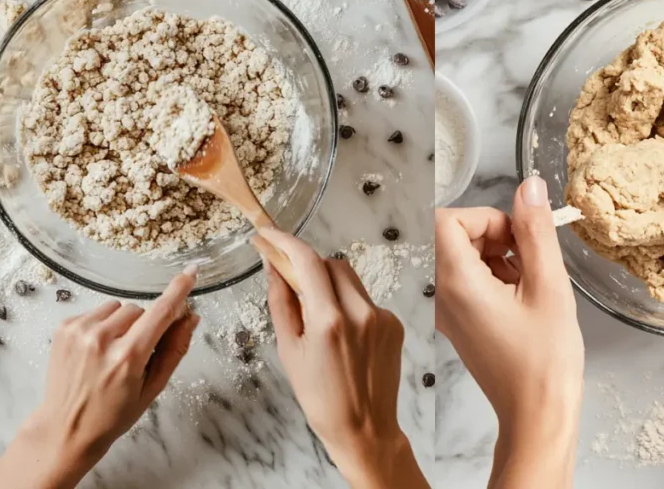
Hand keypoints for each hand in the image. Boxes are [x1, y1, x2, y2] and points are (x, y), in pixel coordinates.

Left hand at [0, 270, 200, 488]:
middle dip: (145, 326)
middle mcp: (101, 339)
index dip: (179, 290)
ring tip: (113, 352)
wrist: (65, 429)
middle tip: (136, 354)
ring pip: (120, 307)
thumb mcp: (153, 388)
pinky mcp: (64, 327)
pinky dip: (103, 325)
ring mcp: (79, 331)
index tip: (191, 272)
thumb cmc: (113, 414)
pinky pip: (98, 311)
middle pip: (141, 309)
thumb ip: (175, 349)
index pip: (161, 312)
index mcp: (127, 357)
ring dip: (123, 323)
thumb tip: (191, 317)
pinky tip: (96, 350)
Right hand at [259, 229, 427, 488]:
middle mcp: (360, 312)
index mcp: (329, 320)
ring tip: (320, 317)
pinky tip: (344, 336)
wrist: (364, 428)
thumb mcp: (289, 351)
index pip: (307, 261)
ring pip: (351, 280)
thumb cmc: (320, 397)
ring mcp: (382, 317)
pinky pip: (366, 300)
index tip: (268, 235)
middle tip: (293, 280)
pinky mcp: (395, 324)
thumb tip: (274, 268)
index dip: (285, 241)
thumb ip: (281, 303)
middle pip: (332, 264)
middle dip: (310, 266)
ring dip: (331, 286)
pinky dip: (350, 306)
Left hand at [435, 176, 583, 488]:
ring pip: (464, 258)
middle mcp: (443, 295)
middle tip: (531, 259)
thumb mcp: (549, 286)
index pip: (446, 220)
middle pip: (455, 236)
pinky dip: (496, 279)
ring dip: (499, 257)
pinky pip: (469, 282)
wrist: (537, 416)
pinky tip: (524, 299)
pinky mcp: (461, 323)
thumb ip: (536, 231)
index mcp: (457, 283)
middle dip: (496, 236)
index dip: (485, 217)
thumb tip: (530, 188)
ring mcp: (449, 311)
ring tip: (531, 284)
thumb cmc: (544, 362)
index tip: (517, 235)